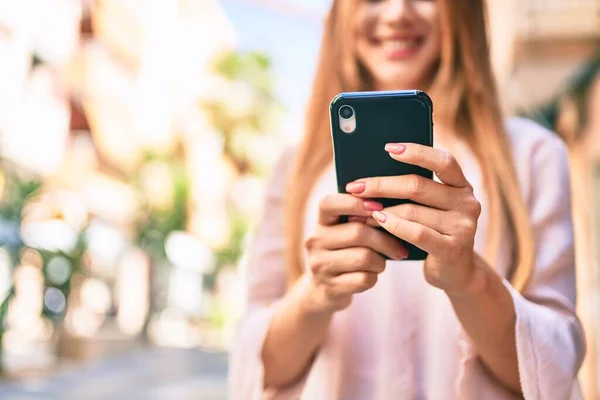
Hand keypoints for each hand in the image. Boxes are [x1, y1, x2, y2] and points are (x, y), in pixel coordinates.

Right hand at [303, 193, 407, 314]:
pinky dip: (374, 277)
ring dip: (381, 261)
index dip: (355, 203)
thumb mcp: (343, 232)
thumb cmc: (344, 253)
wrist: (324, 290)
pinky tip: (371, 276)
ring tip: (382, 262)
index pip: (330, 204)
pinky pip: (364, 279)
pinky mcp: (330, 288)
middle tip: (400, 248)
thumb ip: (361, 218)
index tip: (379, 207)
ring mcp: (320, 265)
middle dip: (385, 240)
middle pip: (358, 232)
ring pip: (364, 257)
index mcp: (320, 223)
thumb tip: (394, 210)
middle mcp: (315, 241)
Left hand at [346, 143, 481, 294]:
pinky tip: (377, 220)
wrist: (454, 271)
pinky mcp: (452, 249)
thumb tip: (372, 174)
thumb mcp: (429, 208)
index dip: (416, 152)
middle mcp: (467, 202)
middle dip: (381, 185)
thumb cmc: (433, 232)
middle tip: (356, 186)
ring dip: (380, 210)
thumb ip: (414, 190)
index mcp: (462, 185)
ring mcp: (462, 226)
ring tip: (359, 210)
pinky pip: (415, 232)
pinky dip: (392, 225)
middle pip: (418, 186)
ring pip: (412, 211)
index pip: (443, 161)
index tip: (388, 148)